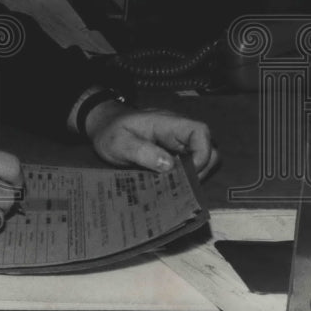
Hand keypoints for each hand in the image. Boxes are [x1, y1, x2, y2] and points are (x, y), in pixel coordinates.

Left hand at [85, 102, 218, 179]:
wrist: (102, 127)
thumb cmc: (109, 132)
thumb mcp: (119, 143)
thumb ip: (141, 151)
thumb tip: (169, 165)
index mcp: (167, 123)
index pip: (200, 132)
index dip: (201, 153)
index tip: (186, 173)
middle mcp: (177, 131)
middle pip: (208, 147)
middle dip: (201, 169)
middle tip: (181, 185)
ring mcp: (177, 142)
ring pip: (201, 158)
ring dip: (193, 175)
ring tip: (175, 187)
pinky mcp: (173, 152)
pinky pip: (189, 164)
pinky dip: (185, 176)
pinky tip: (171, 186)